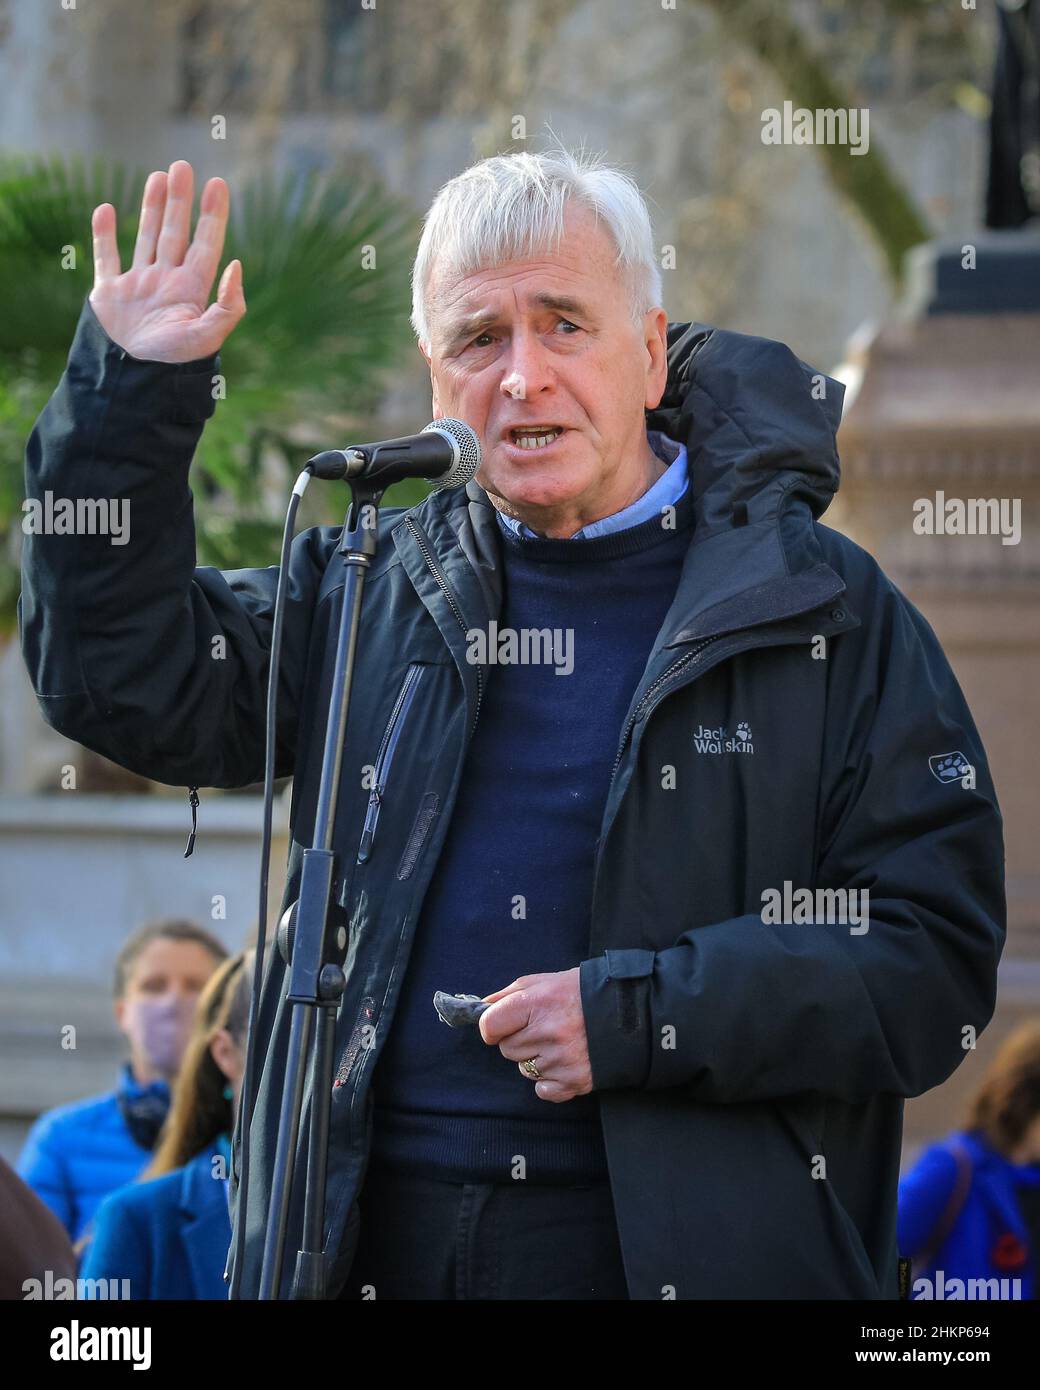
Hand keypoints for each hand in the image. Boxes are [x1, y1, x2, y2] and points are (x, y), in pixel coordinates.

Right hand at [88, 160, 244, 362]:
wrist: (133, 383)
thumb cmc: (173, 364)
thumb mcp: (207, 336)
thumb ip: (228, 305)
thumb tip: (237, 265)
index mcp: (191, 291)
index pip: (206, 244)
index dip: (212, 215)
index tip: (217, 184)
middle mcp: (167, 283)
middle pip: (175, 232)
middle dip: (179, 201)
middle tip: (182, 167)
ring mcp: (138, 286)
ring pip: (146, 237)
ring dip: (151, 208)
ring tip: (158, 176)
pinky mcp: (110, 294)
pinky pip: (107, 258)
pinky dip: (103, 235)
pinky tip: (106, 209)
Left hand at [478, 968, 592, 1102]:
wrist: (630, 1011)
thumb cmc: (582, 993)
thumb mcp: (545, 982)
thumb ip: (510, 994)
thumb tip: (482, 1007)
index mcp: (538, 1003)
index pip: (490, 1026)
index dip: (493, 1026)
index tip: (502, 1025)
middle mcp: (548, 1033)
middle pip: (507, 1049)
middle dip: (519, 1040)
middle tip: (543, 1028)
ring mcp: (562, 1060)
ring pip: (524, 1069)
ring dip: (536, 1058)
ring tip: (560, 1041)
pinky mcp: (574, 1081)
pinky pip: (542, 1089)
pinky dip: (550, 1080)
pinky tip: (565, 1061)